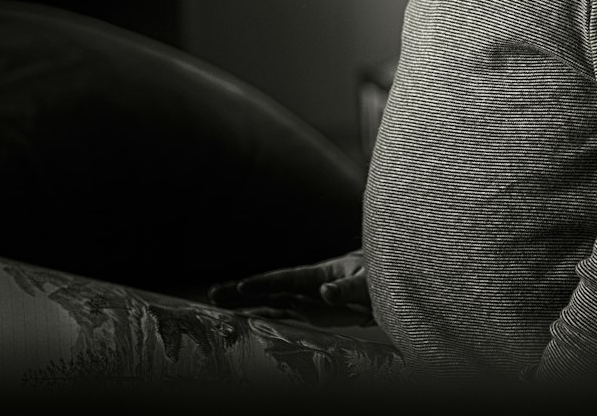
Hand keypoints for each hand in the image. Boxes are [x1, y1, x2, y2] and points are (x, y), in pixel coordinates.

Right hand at [208, 252, 372, 325]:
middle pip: (269, 290)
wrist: (383, 284)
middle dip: (242, 292)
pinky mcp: (309, 314)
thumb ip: (346, 288)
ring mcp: (305, 301)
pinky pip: (282, 317)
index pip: (286, 279)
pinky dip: (263, 319)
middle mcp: (305, 288)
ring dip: (246, 305)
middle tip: (213, 295)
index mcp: (318, 274)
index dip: (265, 283)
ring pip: (270, 303)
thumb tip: (326, 292)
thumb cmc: (375, 277)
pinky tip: (243, 322)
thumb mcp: (364, 281)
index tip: (243, 286)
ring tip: (218, 306)